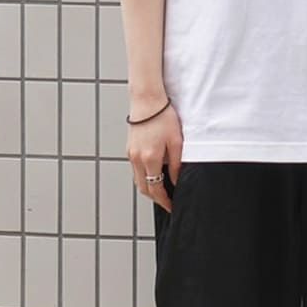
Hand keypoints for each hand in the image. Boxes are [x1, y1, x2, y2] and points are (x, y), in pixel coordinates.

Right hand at [127, 98, 182, 212]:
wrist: (147, 100)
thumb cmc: (163, 116)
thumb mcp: (177, 141)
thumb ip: (176, 164)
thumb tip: (176, 180)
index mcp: (150, 158)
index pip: (156, 188)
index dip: (164, 201)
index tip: (171, 206)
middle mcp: (137, 159)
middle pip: (144, 188)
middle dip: (155, 198)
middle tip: (167, 202)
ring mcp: (131, 154)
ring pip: (138, 180)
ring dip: (149, 188)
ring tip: (161, 191)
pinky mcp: (129, 148)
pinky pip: (135, 170)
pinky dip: (144, 177)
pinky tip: (153, 174)